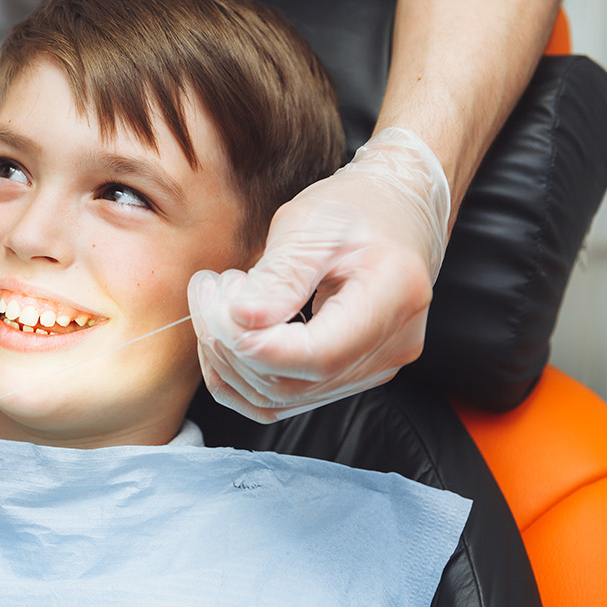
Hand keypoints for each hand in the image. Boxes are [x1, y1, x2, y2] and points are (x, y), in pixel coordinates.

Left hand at [189, 127, 450, 421]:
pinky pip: (284, 398)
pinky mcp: (349, 376)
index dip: (256, 345)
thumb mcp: (313, 222)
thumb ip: (280, 274)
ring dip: (230, 359)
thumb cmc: (358, 207)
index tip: (219, 304)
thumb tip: (243, 322)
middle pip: (292, 384)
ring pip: (280, 399)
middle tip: (211, 288)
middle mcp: (389, 349)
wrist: (395, 214)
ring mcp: (372, 369)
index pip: (317, 355)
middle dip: (230, 344)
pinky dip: (242, 374)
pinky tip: (227, 333)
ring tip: (219, 302)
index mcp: (392, 300)